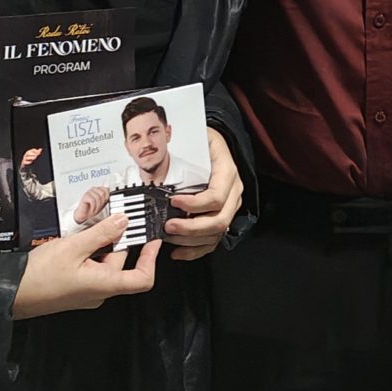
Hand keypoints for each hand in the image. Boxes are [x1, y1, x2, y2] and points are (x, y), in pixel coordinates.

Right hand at [11, 212, 157, 317]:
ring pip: (104, 263)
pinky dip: (88, 252)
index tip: (153, 239)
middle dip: (116, 240)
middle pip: (120, 263)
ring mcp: (87, 291)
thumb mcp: (74, 247)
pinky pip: (90, 267)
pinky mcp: (75, 288)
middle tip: (110, 218)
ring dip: (99, 244)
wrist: (11, 292)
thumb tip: (124, 221)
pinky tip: (75, 240)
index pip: (142, 279)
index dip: (151, 259)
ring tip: (85, 228)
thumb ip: (102, 233)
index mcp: (105, 285)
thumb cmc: (40, 275)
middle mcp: (99, 292)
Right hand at [71, 184, 110, 227]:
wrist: (84, 215)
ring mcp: (89, 191)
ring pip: (98, 197)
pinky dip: (93, 207)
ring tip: (94, 209)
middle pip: (103, 193)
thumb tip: (115, 198)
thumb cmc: (93, 209)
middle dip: (101, 203)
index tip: (104, 203)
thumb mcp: (103, 204)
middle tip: (98, 208)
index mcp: (99, 189)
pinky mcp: (85, 195)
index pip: (107, 189)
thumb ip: (107, 200)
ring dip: (97, 206)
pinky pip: (92, 201)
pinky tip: (91, 209)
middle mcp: (94, 189)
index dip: (107, 198)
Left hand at [163, 129, 242, 261]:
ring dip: (191, 240)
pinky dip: (195, 250)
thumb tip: (158, 171)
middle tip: (168, 226)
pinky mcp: (224, 216)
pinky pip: (214, 240)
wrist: (215, 143)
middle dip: (191, 228)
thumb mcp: (195, 138)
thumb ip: (182, 153)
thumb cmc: (203, 141)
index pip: (216, 197)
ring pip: (217, 234)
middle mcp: (233, 192)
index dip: (195, 204)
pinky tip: (178, 252)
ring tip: (168, 237)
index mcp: (227, 172)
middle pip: (219, 220)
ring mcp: (231, 206)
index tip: (173, 201)